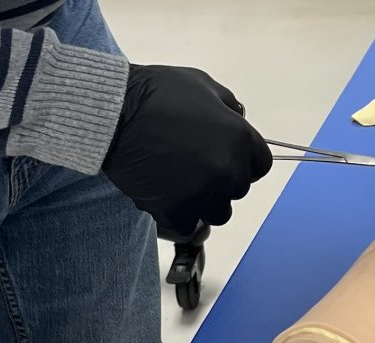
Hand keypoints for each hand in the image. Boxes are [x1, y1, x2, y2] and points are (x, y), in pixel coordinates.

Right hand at [103, 65, 270, 237]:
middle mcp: (228, 173)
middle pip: (237, 190)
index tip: (223, 155)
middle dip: (220, 179)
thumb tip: (238, 118)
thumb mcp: (202, 84)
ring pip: (217, 212)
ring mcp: (204, 196)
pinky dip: (179, 217)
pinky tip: (166, 198)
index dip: (242, 160)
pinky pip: (189, 227)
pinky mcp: (178, 213)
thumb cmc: (156, 94)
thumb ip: (227, 107)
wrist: (114, 113)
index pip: (260, 165)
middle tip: (191, 163)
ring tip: (178, 181)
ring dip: (203, 202)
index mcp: (240, 140)